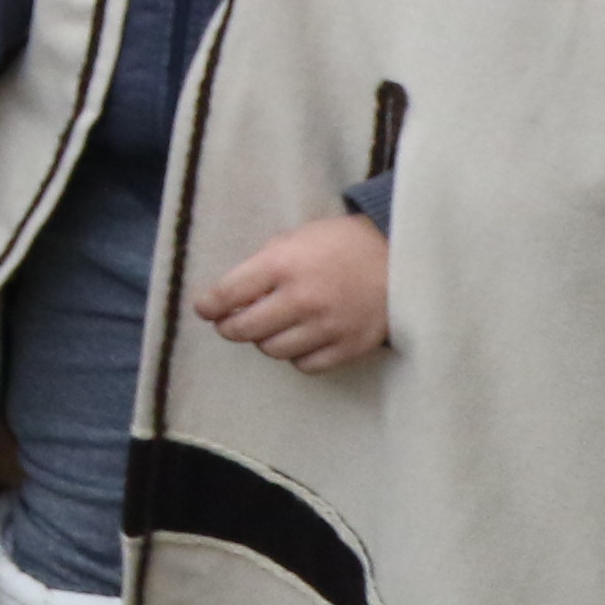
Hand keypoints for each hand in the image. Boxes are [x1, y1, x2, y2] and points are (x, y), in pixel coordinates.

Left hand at [195, 214, 391, 369]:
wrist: (401, 257)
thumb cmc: (341, 244)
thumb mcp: (295, 238)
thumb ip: (262, 265)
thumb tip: (229, 295)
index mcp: (283, 264)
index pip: (228, 294)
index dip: (208, 306)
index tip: (204, 309)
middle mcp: (302, 298)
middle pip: (244, 330)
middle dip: (230, 327)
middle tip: (230, 322)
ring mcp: (326, 326)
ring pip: (272, 350)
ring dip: (264, 340)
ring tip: (271, 326)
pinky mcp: (348, 347)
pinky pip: (305, 365)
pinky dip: (296, 355)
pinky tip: (300, 339)